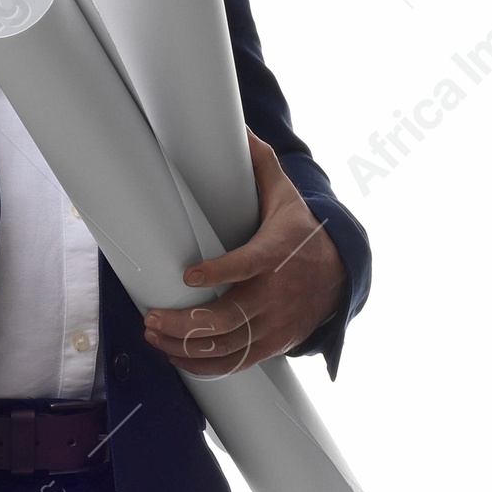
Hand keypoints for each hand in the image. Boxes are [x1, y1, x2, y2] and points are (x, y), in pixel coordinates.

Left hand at [142, 131, 345, 375]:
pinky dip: (202, 365)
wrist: (340, 275)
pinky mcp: (272, 344)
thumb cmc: (301, 232)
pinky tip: (175, 356)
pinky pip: (235, 363)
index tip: (189, 274)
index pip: (249, 265)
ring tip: (153, 335)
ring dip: (184, 347)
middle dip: (185, 324)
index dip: (220, 272)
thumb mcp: (286, 196)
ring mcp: (274, 324)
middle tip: (151, 317)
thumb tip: (239, 126)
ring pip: (227, 347)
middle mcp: (276, 294)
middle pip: (228, 320)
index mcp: (277, 252)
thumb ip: (260, 165)